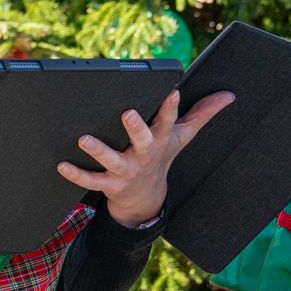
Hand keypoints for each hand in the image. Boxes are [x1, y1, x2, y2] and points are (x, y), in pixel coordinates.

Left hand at [57, 89, 234, 226]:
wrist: (146, 199)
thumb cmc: (161, 156)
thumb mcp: (183, 137)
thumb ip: (203, 113)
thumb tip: (229, 95)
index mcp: (160, 139)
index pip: (169, 121)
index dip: (171, 107)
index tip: (172, 91)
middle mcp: (144, 154)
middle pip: (142, 140)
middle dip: (136, 127)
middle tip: (127, 113)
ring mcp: (126, 171)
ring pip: (112, 160)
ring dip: (98, 150)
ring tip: (83, 139)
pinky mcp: (109, 184)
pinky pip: (92, 179)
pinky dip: (76, 173)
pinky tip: (62, 164)